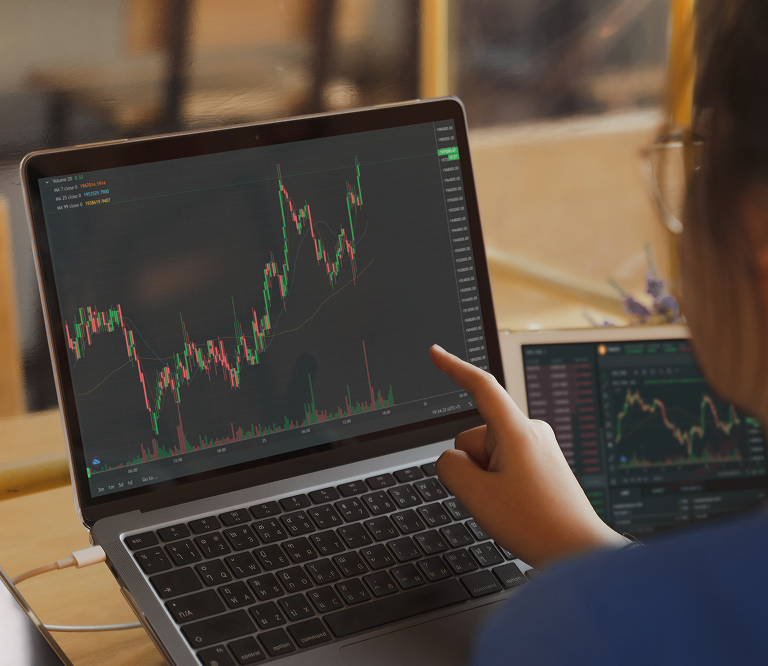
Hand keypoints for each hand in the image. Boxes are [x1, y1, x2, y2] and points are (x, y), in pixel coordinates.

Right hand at [429, 345, 627, 567]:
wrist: (579, 550)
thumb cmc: (536, 524)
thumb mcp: (476, 496)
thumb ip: (449, 467)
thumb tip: (452, 459)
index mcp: (516, 431)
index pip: (480, 386)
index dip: (453, 367)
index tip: (435, 353)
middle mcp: (530, 431)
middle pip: (473, 437)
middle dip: (473, 466)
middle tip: (496, 498)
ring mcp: (537, 446)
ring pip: (485, 454)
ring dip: (486, 479)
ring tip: (510, 505)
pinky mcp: (540, 461)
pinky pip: (502, 463)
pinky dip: (498, 483)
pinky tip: (517, 505)